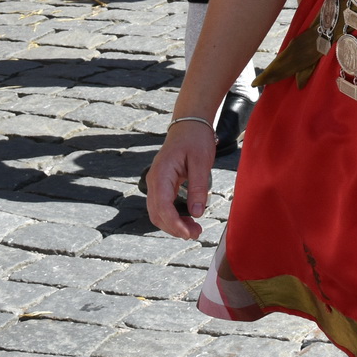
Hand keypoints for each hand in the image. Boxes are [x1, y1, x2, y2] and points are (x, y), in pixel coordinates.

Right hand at [146, 120, 216, 238]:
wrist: (189, 123)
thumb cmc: (195, 138)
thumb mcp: (201, 161)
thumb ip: (199, 187)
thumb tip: (197, 212)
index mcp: (162, 173)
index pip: (162, 206)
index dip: (174, 223)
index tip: (188, 233)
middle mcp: (154, 180)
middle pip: (157, 213)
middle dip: (174, 228)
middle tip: (196, 233)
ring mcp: (156, 182)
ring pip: (158, 212)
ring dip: (173, 225)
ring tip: (194, 229)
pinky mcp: (162, 184)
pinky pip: (162, 206)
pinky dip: (173, 217)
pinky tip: (187, 219)